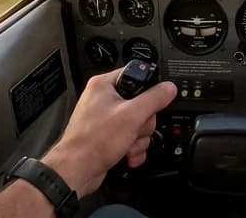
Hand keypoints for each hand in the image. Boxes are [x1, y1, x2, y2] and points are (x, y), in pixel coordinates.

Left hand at [42, 70, 176, 194]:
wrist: (77, 171)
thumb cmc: (93, 142)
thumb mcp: (132, 115)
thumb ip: (154, 99)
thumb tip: (169, 88)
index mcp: (104, 86)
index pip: (136, 75)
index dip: (148, 90)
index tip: (151, 103)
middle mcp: (103, 100)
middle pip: (142, 104)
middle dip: (143, 123)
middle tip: (134, 128)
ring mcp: (106, 119)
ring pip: (138, 123)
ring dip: (139, 139)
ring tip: (128, 145)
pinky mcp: (108, 136)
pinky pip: (131, 137)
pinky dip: (133, 148)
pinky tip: (127, 154)